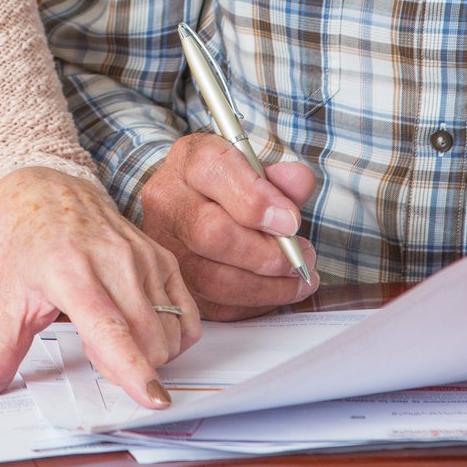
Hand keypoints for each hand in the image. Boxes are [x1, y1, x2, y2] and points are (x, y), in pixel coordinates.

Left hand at [0, 166, 199, 409]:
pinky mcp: (162, 256)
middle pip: (146, 341)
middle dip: (127, 367)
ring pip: (168, 333)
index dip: (134, 368)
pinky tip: (142, 326)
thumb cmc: (26, 244)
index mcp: (70, 273)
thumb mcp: (9, 299)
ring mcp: (142, 256)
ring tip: (111, 330)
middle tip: (94, 349)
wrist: (44, 191)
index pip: (110, 329)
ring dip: (148, 353)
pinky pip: (187, 316)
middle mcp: (113, 261)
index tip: (154, 399)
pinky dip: (171, 336)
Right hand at [137, 133, 317, 318]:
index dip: (257, 200)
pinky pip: (217, 305)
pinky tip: (276, 291)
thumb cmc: (230, 187)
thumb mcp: (255, 170)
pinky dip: (255, 303)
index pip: (214, 171)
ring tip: (297, 278)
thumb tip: (299, 181)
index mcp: (188, 161)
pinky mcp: (175, 284)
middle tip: (301, 256)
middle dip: (266, 252)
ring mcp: (164, 247)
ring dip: (267, 285)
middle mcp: (167, 202)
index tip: (291, 221)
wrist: (193, 204)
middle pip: (211, 232)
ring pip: (214, 278)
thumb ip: (280, 176)